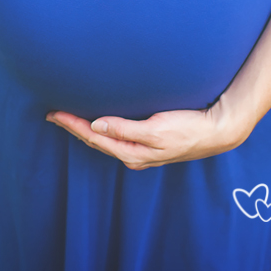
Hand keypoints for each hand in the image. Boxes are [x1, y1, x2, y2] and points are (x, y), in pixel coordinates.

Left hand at [46, 97, 249, 169]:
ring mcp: (141, 152)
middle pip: (96, 141)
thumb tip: (97, 126)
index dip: (72, 125)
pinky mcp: (149, 144)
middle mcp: (133, 156)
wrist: (217, 131)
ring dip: (86, 130)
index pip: (94, 138)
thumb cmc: (189, 128)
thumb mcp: (157, 128)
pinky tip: (99, 124)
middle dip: (74, 128)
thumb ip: (126, 128)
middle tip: (53, 114)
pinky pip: (117, 138)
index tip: (54, 113)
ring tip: (69, 119)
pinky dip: (102, 130)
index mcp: (132, 153)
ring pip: (106, 141)